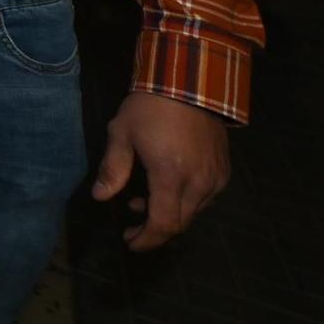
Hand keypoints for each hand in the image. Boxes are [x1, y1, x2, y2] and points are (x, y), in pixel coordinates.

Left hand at [91, 91, 230, 251]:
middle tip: (132, 225)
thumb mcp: (121, 133)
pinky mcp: (224, 169)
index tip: (129, 241)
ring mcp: (215, 177)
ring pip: (193, 212)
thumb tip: (99, 197)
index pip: (163, 223)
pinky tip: (168, 188)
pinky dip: (185, 201)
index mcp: (171, 175)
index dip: (147, 239)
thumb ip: (112, 168)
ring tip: (142, 200)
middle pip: (180, 223)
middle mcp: (199, 182)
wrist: (189, 82)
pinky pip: (206, 198)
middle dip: (154, 230)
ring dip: (169, 213)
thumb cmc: (149, 106)